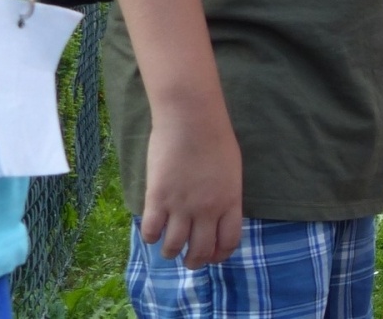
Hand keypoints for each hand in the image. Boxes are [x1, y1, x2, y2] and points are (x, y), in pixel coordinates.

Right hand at [140, 102, 242, 267]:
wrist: (192, 120)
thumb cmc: (216, 138)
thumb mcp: (232, 171)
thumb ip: (226, 196)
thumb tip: (218, 214)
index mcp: (230, 202)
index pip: (228, 242)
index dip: (219, 255)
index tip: (212, 256)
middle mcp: (207, 210)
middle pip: (201, 250)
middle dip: (194, 261)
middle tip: (188, 260)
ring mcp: (181, 206)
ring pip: (173, 246)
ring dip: (170, 252)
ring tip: (168, 249)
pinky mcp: (157, 198)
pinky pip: (151, 230)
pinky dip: (150, 237)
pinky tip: (152, 232)